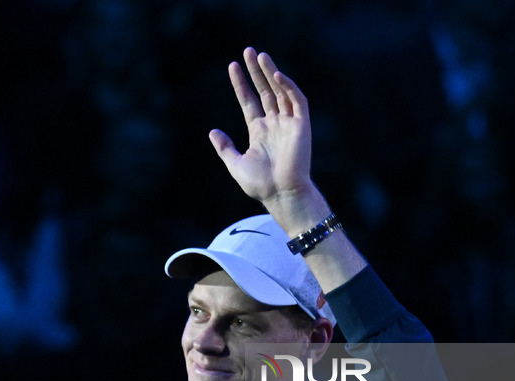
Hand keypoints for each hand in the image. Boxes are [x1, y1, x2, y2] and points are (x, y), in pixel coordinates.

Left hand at [209, 48, 313, 210]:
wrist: (282, 195)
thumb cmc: (261, 185)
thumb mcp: (236, 164)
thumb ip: (225, 148)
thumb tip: (213, 131)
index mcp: (259, 132)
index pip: (249, 101)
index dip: (241, 85)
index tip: (232, 67)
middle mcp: (274, 125)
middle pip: (265, 91)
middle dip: (256, 72)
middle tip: (247, 51)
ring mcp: (288, 124)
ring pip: (280, 91)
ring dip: (271, 73)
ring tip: (259, 55)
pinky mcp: (301, 126)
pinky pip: (297, 101)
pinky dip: (288, 87)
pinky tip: (276, 75)